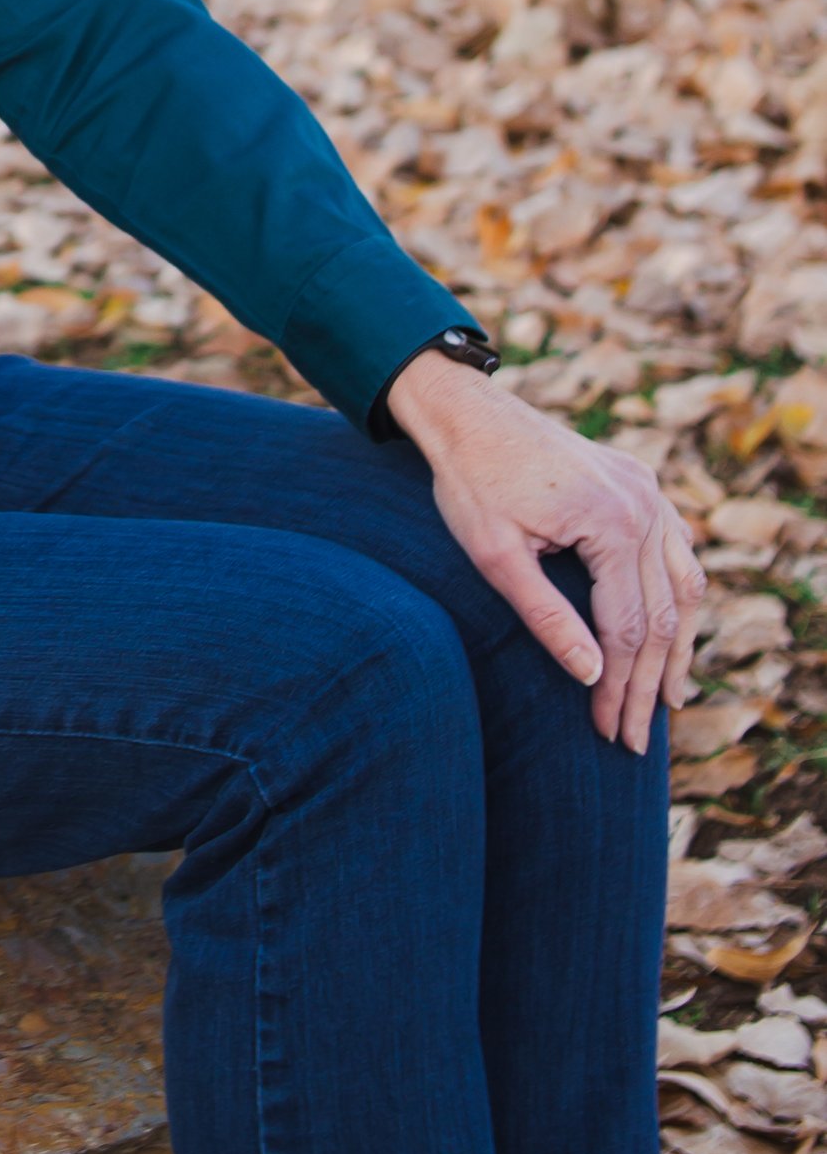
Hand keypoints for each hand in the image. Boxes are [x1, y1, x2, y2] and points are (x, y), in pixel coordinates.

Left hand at [388, 348, 705, 753]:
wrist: (468, 414)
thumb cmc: (470, 483)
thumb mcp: (496, 556)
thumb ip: (546, 618)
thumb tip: (593, 678)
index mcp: (613, 524)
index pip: (628, 630)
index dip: (621, 689)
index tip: (610, 733)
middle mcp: (645, 506)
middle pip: (663, 616)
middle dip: (649, 684)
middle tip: (638, 739)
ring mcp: (650, 491)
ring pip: (684, 586)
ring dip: (678, 647)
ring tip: (669, 700)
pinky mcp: (642, 483)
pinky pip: (678, 550)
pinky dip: (678, 596)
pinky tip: (672, 630)